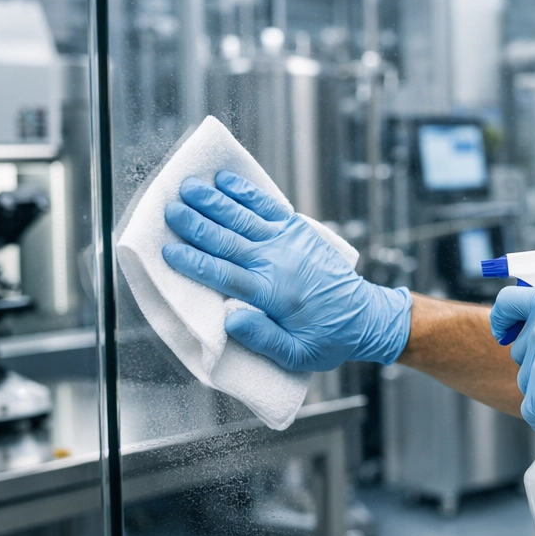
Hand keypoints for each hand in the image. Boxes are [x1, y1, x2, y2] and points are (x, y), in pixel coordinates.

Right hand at [162, 170, 410, 370]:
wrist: (367, 317)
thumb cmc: (328, 339)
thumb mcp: (297, 355)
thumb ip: (263, 338)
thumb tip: (229, 319)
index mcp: (272, 293)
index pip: (224, 274)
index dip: (194, 262)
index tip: (168, 250)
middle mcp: (278, 262)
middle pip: (228, 240)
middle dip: (196, 224)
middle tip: (168, 210)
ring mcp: (289, 242)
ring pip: (243, 218)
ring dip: (214, 201)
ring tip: (188, 187)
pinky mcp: (298, 231)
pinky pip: (268, 207)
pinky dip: (246, 193)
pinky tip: (226, 180)